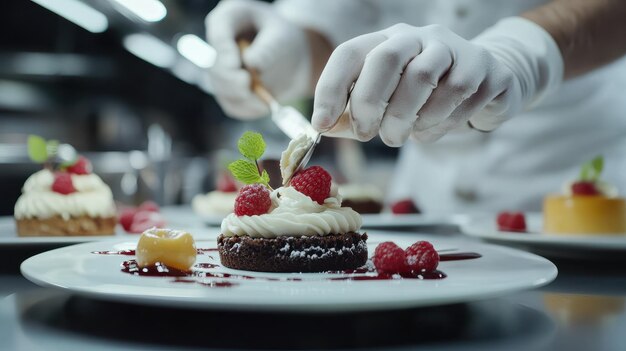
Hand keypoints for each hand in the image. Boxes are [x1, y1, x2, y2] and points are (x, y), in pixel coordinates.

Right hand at [205, 0, 310, 119]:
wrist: (292, 58)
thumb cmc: (286, 39)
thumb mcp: (281, 36)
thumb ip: (268, 48)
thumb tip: (251, 63)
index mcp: (229, 19)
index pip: (218, 34)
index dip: (223, 51)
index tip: (237, 64)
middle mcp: (220, 47)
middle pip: (216, 67)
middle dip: (230, 79)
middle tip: (246, 83)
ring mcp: (221, 71)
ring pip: (222, 89)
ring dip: (241, 98)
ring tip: (264, 101)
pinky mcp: (229, 92)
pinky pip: (232, 106)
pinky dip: (247, 110)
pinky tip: (264, 107)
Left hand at [312, 19, 561, 144]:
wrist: (488, 84)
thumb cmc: (426, 98)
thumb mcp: (387, 103)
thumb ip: (355, 114)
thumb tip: (325, 126)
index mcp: (387, 41)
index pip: (350, 53)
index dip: (330, 88)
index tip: (321, 124)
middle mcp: (419, 37)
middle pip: (386, 57)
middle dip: (368, 102)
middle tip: (366, 133)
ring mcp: (454, 48)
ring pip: (422, 77)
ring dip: (403, 118)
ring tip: (399, 135)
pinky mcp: (483, 69)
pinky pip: (456, 95)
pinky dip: (437, 122)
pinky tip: (430, 130)